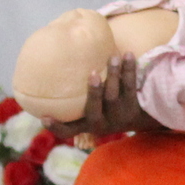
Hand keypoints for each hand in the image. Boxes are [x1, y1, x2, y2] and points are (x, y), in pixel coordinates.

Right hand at [43, 53, 162, 138]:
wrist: (141, 118)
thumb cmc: (106, 104)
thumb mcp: (92, 107)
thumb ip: (75, 96)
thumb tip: (53, 59)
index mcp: (86, 124)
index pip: (68, 130)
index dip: (56, 126)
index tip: (44, 117)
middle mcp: (102, 123)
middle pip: (94, 110)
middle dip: (93, 93)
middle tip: (92, 74)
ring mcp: (119, 117)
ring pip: (114, 96)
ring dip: (113, 75)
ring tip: (113, 57)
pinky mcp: (135, 110)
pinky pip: (131, 88)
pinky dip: (129, 70)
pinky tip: (128, 54)